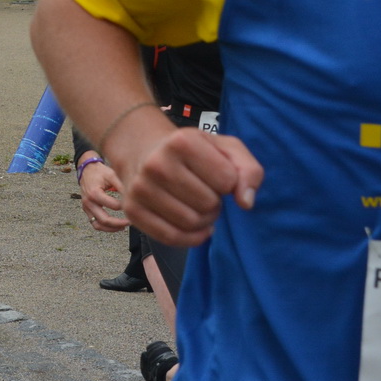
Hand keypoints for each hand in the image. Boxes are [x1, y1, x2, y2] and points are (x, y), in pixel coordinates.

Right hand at [77, 160, 127, 231]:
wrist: (86, 170)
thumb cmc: (100, 172)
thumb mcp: (112, 175)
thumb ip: (122, 186)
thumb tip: (134, 197)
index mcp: (94, 193)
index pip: (113, 206)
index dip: (126, 207)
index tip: (134, 206)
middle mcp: (88, 202)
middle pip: (104, 219)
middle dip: (119, 223)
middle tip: (131, 222)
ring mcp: (86, 208)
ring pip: (98, 225)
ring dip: (111, 228)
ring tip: (124, 227)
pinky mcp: (87, 210)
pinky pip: (95, 223)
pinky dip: (105, 227)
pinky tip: (116, 226)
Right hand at [107, 114, 263, 245]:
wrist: (144, 152)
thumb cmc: (191, 152)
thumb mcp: (225, 148)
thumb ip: (248, 170)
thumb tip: (246, 202)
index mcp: (181, 142)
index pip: (227, 180)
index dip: (229, 183)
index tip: (217, 176)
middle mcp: (156, 164)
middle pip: (208, 204)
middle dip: (215, 203)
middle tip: (206, 193)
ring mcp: (140, 188)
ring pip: (191, 223)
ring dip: (203, 220)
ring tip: (197, 206)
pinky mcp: (132, 210)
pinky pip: (170, 237)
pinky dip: (190, 238)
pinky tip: (195, 227)